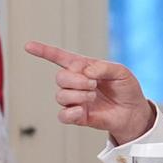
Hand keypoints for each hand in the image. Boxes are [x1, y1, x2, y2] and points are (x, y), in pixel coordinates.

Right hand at [24, 41, 156, 144]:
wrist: (134, 112)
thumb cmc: (127, 89)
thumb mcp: (121, 72)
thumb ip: (104, 67)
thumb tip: (85, 72)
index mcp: (84, 68)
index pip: (59, 57)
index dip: (43, 51)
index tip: (28, 45)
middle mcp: (76, 83)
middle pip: (60, 77)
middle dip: (76, 80)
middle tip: (94, 84)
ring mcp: (75, 100)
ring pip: (61, 95)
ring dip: (78, 95)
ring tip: (94, 96)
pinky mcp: (77, 116)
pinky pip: (63, 115)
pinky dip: (71, 112)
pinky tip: (82, 110)